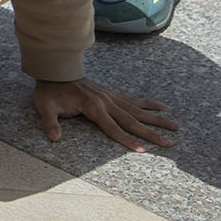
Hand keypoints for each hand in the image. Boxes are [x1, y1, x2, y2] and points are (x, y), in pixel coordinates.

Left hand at [33, 78, 177, 151]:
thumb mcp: (45, 107)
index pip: (113, 128)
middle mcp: (106, 102)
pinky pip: (133, 100)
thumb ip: (50, 122)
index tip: (143, 150)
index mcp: (93, 107)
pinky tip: (161, 107)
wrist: (55, 70)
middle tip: (169, 143)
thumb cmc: (50, 91)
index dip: (127, 140)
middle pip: (133, 121)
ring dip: (157, 119)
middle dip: (151, 133)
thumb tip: (54, 137)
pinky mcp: (111, 94)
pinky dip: (148, 104)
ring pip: (138, 110)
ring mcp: (111, 97)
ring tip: (175, 126)